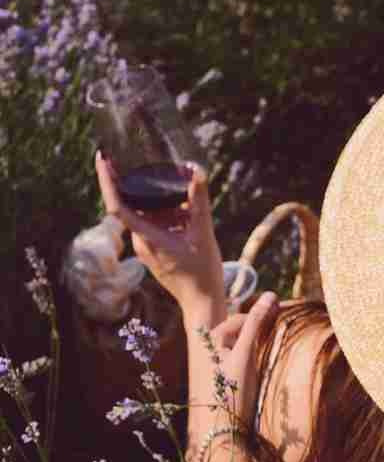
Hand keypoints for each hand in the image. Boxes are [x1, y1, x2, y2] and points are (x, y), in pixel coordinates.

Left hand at [95, 150, 225, 317]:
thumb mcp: (203, 232)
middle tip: (144, 162)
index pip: (116, 205)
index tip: (103, 159)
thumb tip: (196, 171)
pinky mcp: (155, 253)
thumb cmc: (202, 272)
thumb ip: (199, 201)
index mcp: (146, 238)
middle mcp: (141, 243)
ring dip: (159, 202)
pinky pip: (155, 227)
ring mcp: (147, 249)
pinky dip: (166, 216)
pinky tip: (184, 213)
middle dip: (138, 185)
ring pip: (146, 216)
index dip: (107, 180)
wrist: (203, 302)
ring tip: (181, 192)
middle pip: (132, 206)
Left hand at [204, 293, 279, 430]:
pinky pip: (247, 359)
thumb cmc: (231, 391)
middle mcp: (212, 348)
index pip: (244, 319)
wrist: (225, 431)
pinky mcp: (228, 377)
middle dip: (263, 332)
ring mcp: (220, 363)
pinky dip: (258, 359)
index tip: (286, 318)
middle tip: (283, 335)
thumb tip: (270, 295)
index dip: (264, 316)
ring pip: (247, 345)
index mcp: (211, 338)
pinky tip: (264, 371)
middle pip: (245, 331)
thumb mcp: (245, 354)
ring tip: (275, 354)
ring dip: (263, 345)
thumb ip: (257, 323)